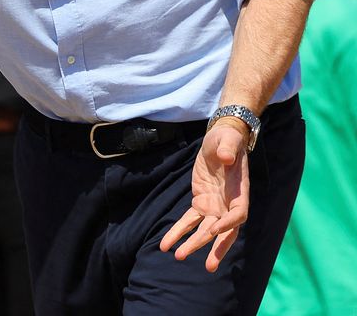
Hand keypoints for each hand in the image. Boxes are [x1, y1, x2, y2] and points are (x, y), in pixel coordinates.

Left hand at [160, 121, 249, 270]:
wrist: (220, 140)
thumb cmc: (228, 140)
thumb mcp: (228, 140)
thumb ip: (228, 149)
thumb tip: (226, 157)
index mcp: (240, 192)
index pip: (238, 214)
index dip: (228, 224)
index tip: (214, 230)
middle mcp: (229, 204)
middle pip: (223, 231)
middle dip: (214, 247)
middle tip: (207, 266)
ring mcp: (215, 205)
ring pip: (204, 230)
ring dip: (192, 244)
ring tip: (178, 256)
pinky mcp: (201, 202)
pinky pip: (189, 220)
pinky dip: (179, 231)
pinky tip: (166, 244)